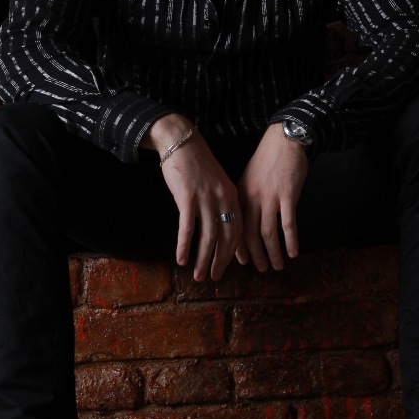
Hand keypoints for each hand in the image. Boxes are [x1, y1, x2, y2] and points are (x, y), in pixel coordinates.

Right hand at [143, 115, 241, 280]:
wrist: (181, 140)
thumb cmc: (196, 162)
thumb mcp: (215, 181)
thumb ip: (220, 201)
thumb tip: (218, 224)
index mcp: (231, 195)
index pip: (237, 229)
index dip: (234, 250)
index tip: (228, 265)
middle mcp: (222, 199)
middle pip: (226, 237)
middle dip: (220, 260)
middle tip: (214, 277)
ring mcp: (205, 198)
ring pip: (208, 236)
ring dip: (203, 259)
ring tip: (198, 275)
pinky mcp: (187, 197)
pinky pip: (187, 228)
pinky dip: (185, 245)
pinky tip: (181, 259)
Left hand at [237, 123, 308, 271]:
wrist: (285, 139)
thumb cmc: (268, 159)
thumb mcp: (249, 178)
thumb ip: (246, 199)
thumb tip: (245, 222)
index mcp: (239, 195)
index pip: (234, 227)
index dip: (236, 247)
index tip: (239, 262)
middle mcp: (251, 198)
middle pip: (249, 235)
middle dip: (254, 256)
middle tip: (260, 270)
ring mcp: (270, 197)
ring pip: (268, 234)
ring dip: (273, 253)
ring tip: (277, 266)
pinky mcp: (287, 195)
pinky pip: (288, 224)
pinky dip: (291, 241)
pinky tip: (294, 253)